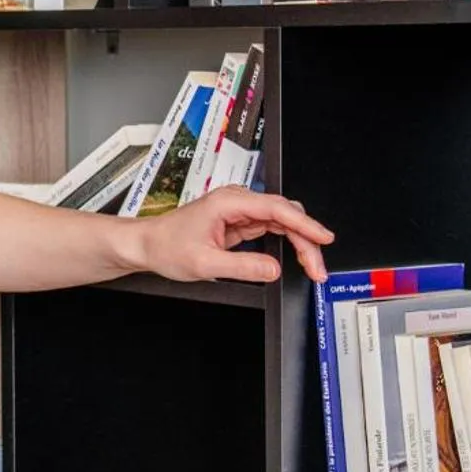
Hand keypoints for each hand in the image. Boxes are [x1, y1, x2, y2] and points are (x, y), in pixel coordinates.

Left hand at [134, 186, 332, 284]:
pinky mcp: (239, 223)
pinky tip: (296, 256)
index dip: (305, 225)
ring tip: (312, 266)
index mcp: (229, 202)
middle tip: (317, 266)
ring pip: (282, 222)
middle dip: (306, 239)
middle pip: (285, 214)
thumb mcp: (205, 263)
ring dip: (299, 242)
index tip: (323, 238)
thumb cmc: (166, 246)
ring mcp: (239, 211)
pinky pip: (271, 229)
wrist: (147, 245)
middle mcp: (236, 202)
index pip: (277, 209)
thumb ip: (242, 266)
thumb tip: (272, 269)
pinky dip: (287, 243)